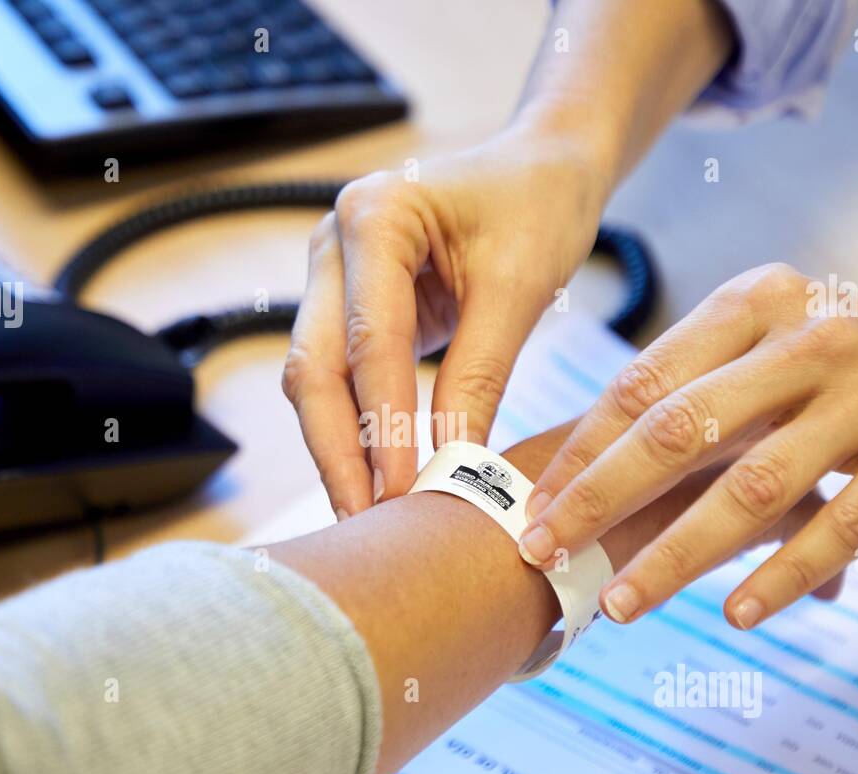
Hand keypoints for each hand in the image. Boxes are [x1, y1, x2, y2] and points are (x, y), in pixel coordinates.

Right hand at [281, 127, 610, 518]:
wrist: (543, 167)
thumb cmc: (539, 206)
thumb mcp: (520, 289)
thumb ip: (480, 375)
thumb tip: (454, 466)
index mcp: (375, 215)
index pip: (370, 341)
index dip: (382, 425)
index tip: (402, 493)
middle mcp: (333, 241)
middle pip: (314, 366)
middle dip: (338, 450)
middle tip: (364, 522)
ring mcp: (332, 273)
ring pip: (314, 378)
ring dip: (338, 447)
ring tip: (366, 516)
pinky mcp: (347, 304)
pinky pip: (338, 376)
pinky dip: (354, 427)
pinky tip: (373, 478)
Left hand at [517, 263, 857, 629]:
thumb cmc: (837, 357)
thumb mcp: (766, 337)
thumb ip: (691, 387)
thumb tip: (581, 468)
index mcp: (754, 302)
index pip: (645, 382)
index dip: (581, 449)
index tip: (532, 505)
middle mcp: (807, 338)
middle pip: (681, 430)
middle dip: (599, 499)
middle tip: (542, 553)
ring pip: (753, 486)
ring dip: (676, 553)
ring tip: (620, 604)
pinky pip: (844, 525)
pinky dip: (785, 573)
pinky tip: (736, 614)